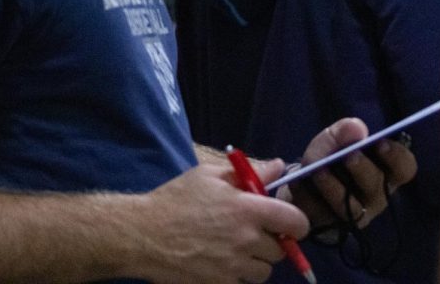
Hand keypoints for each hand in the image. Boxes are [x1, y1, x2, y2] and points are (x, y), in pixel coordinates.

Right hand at [137, 160, 308, 283]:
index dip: (298, 224)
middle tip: (251, 234)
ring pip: (264, 272)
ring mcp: (233, 267)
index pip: (295, 221)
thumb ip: (249, 172)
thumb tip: (279, 166)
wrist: (142, 235)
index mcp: (248, 209)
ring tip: (236, 251)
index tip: (290, 225)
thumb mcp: (210, 175)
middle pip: (280, 250)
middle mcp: (246, 240)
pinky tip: (220, 264)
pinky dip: (238, 277)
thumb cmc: (176, 200)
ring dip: (256, 263)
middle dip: (270, 242)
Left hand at [282, 117, 416, 230]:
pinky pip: (323, 214)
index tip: (380, 143)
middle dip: (363, 169)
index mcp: (386, 173)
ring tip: (320, 170)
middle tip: (349, 155)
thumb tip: (357, 129)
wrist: (303, 184)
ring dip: (335, 187)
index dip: (397, 156)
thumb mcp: (333, 139)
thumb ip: (344, 131)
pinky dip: (310, 196)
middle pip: (378, 187)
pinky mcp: (330, 226)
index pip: (405, 168)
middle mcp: (376, 197)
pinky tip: (302, 182)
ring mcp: (355, 216)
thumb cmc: (330, 158)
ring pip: (351, 207)